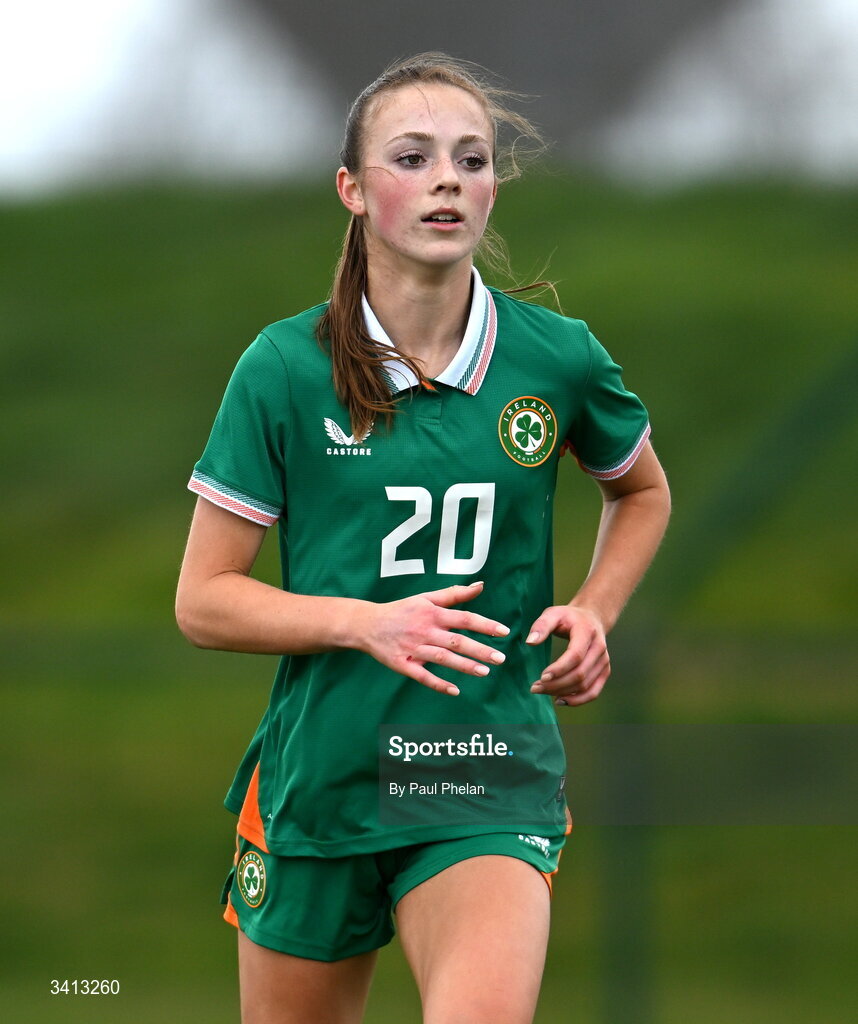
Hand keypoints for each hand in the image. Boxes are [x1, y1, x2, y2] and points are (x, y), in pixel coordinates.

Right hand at [356, 581, 509, 695]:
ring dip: (464, 666)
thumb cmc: (401, 610)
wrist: (367, 624)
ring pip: (442, 658)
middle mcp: (425, 631)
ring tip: (485, 672)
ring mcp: (414, 649)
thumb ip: (454, 594)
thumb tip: (481, 585)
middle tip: (501, 658)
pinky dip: (438, 684)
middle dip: (479, 650)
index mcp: (432, 614)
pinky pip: (422, 676)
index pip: (464, 618)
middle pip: (456, 640)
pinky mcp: (402, 664)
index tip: (504, 631)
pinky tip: (455, 690)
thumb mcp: (425, 598)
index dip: (485, 624)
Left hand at [525, 605, 609, 705]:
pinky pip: (593, 692)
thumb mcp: (553, 613)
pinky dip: (577, 700)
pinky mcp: (604, 671)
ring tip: (541, 691)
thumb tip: (530, 642)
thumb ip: (541, 626)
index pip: (576, 655)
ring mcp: (604, 661)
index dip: (559, 669)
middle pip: (580, 674)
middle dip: (556, 684)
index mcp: (587, 632)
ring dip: (562, 692)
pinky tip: (559, 700)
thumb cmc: (568, 617)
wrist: (591, 618)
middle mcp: (599, 648)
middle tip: (535, 687)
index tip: (541, 677)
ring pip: (585, 685)